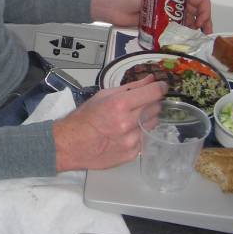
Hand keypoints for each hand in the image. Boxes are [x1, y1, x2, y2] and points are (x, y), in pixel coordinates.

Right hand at [52, 76, 166, 171]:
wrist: (71, 145)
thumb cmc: (84, 119)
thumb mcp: (103, 96)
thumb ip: (130, 87)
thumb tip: (149, 80)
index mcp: (119, 105)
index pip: (153, 93)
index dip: (160, 87)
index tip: (161, 86)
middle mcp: (128, 123)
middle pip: (156, 108)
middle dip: (151, 103)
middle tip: (138, 103)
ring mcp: (131, 141)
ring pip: (153, 124)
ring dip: (145, 119)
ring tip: (129, 120)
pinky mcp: (132, 154)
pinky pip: (145, 138)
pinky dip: (139, 133)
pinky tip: (124, 133)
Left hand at [90, 0, 212, 32]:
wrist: (109, 6)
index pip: (199, 1)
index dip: (204, 12)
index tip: (202, 23)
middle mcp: (172, 3)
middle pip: (193, 15)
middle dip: (200, 25)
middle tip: (202, 36)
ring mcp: (164, 15)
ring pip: (183, 25)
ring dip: (189, 32)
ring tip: (191, 41)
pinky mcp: (156, 26)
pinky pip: (170, 33)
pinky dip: (175, 38)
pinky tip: (179, 44)